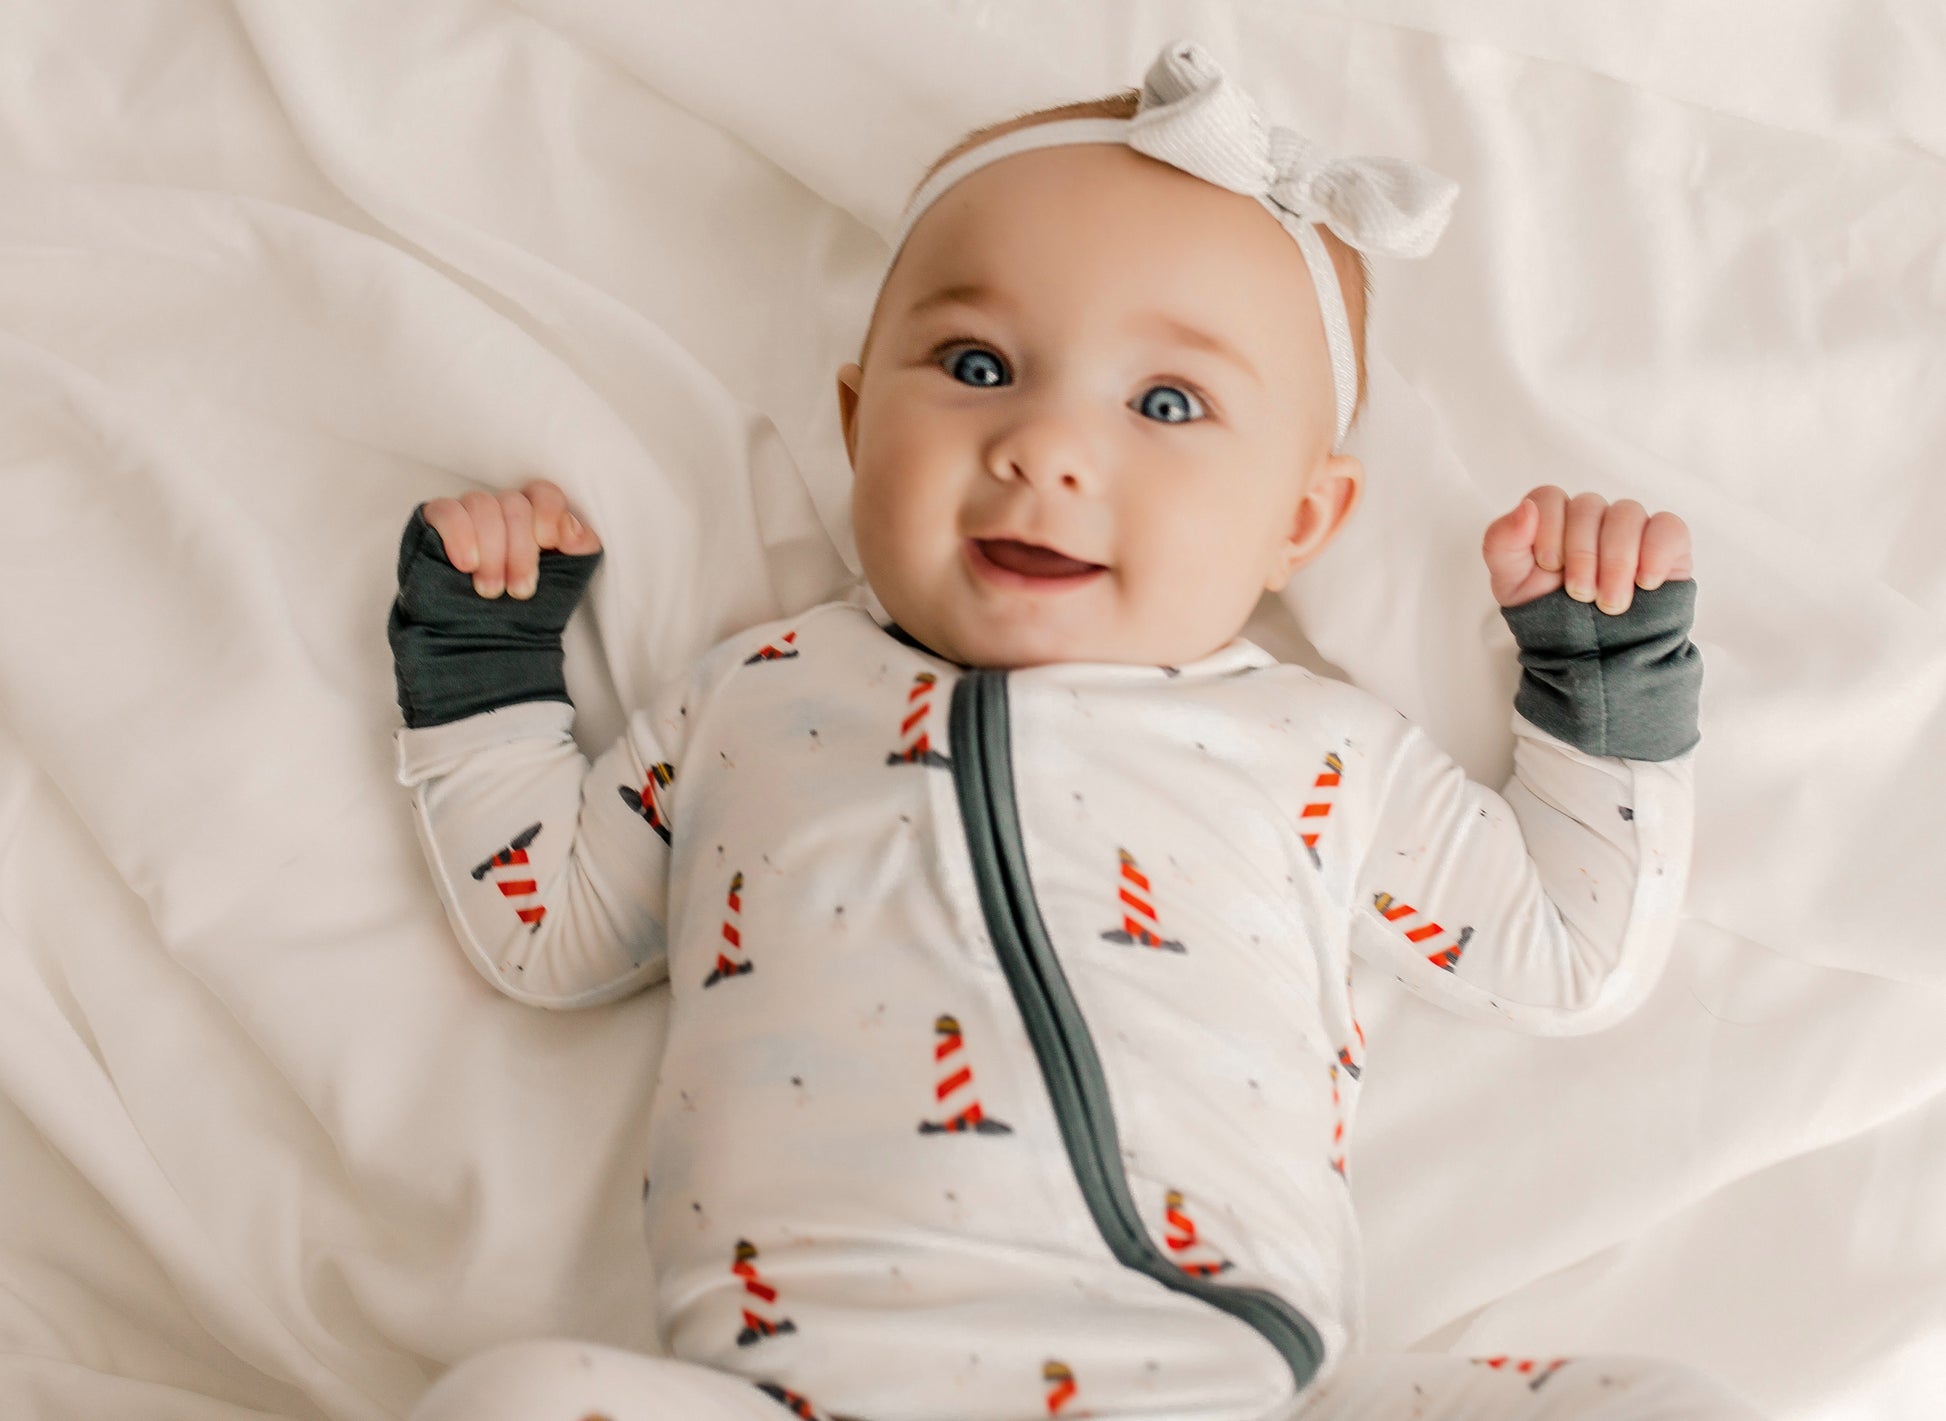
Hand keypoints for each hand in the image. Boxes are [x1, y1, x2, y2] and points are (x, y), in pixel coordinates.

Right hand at [420, 479, 602, 598]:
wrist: (479, 647)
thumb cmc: (520, 614)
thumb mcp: (564, 582)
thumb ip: (581, 550)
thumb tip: (574, 532)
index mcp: (533, 519)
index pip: (543, 494)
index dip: (549, 513)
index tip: (549, 543)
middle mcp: (500, 512)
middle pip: (514, 505)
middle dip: (520, 551)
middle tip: (518, 590)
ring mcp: (467, 515)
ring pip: (482, 505)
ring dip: (492, 550)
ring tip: (489, 590)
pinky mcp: (435, 524)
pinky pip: (447, 512)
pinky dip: (460, 536)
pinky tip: (466, 564)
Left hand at [1482, 485, 1692, 612]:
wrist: (1590, 653)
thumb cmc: (1549, 611)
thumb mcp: (1510, 583)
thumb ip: (1502, 541)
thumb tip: (1524, 508)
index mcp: (1553, 518)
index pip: (1549, 497)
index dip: (1548, 529)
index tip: (1549, 566)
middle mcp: (1591, 516)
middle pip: (1588, 505)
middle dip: (1582, 555)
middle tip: (1580, 594)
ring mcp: (1629, 526)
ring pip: (1627, 513)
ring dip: (1617, 561)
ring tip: (1610, 602)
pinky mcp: (1664, 542)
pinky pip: (1667, 528)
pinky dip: (1655, 554)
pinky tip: (1645, 582)